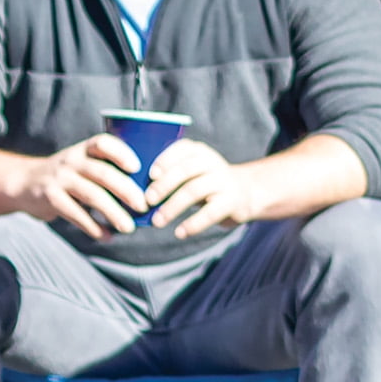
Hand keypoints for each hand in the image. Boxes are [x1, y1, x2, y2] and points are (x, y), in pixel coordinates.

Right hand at [7, 134, 150, 238]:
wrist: (22, 183)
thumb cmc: (67, 174)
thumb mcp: (82, 162)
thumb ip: (106, 169)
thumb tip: (147, 191)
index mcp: (84, 149)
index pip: (103, 143)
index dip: (121, 153)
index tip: (138, 167)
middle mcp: (72, 161)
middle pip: (103, 173)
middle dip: (126, 190)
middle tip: (144, 206)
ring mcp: (60, 179)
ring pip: (92, 195)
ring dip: (113, 213)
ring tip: (129, 228)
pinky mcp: (50, 199)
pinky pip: (75, 214)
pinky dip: (93, 227)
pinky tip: (106, 236)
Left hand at [141, 138, 265, 239]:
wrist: (245, 192)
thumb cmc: (205, 182)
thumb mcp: (193, 171)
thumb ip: (170, 174)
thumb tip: (135, 190)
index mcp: (200, 152)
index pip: (182, 148)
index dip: (165, 160)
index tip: (150, 174)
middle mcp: (213, 163)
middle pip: (186, 170)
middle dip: (164, 185)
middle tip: (147, 200)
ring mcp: (224, 181)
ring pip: (195, 190)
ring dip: (173, 207)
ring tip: (157, 222)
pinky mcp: (232, 201)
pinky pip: (210, 212)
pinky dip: (193, 224)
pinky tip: (179, 232)